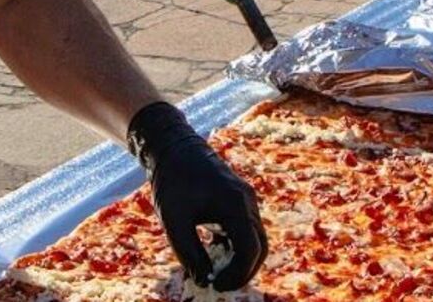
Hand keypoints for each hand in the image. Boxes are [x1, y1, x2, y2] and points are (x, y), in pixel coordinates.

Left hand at [127, 103, 265, 290]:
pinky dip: (235, 246)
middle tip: (220, 285)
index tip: (215, 285)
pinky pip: (245, 229)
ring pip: (255, 239)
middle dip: (244, 271)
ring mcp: (245, 200)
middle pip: (260, 247)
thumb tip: (202, 280)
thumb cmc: (172, 182)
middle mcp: (247, 202)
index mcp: (236, 205)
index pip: (250, 250)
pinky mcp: (238, 200)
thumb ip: (190, 254)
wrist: (172, 146)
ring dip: (241, 260)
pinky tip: (212, 254)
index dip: (237, 274)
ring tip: (216, 274)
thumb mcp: (174, 222)